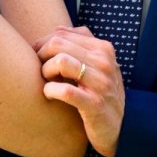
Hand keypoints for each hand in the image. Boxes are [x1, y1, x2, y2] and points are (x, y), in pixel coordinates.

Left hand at [35, 25, 123, 156]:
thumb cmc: (101, 93)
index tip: (36, 57)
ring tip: (46, 81)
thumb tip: (57, 29)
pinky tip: (49, 95)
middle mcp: (104, 62)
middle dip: (40, 56)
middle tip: (39, 70)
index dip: (41, 44)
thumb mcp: (98, 65)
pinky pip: (64, 90)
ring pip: (61, 62)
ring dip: (45, 71)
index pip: (61, 34)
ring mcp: (101, 83)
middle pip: (57, 44)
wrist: (120, 128)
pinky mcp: (95, 104)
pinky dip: (50, 91)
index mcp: (103, 48)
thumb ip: (80, 44)